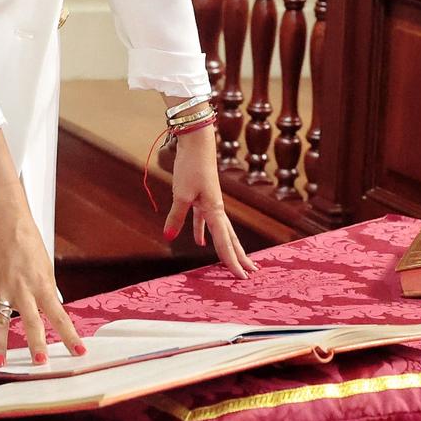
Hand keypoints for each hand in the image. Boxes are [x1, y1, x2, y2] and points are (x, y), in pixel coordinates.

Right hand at [0, 127, 83, 366]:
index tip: (79, 353)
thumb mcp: (43, 263)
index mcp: (43, 283)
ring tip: (0, 364)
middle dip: (36, 345)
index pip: (60, 315)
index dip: (70, 336)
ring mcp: (2, 288)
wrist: (2, 215)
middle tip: (39, 364)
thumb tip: (53, 305)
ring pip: (2, 321)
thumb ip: (46, 286)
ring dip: (1, 344)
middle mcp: (24, 288)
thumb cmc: (25, 236)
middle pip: (32, 322)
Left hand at [162, 127, 256, 277]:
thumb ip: (176, 217)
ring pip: (221, 230)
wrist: (196, 142)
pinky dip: (203, 231)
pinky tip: (201, 241)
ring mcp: (210, 203)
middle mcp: (216, 209)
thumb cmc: (191, 166)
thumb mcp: (181, 193)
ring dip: (226, 246)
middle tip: (251, 273)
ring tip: (233, 260)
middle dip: (239, 256)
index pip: (224, 242)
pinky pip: (204, 220)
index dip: (231, 261)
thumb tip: (169, 237)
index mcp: (215, 210)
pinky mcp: (201, 197)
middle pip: (230, 238)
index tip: (241, 277)